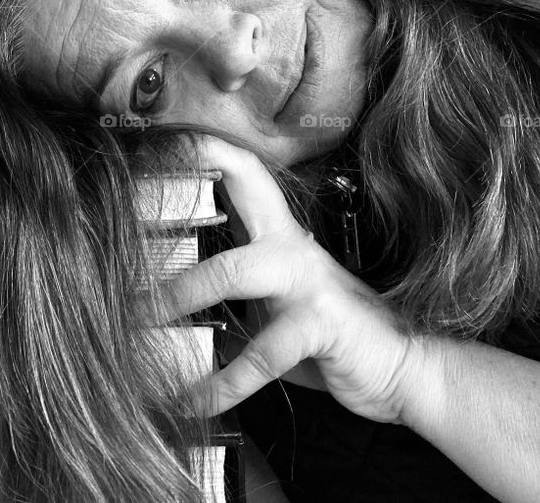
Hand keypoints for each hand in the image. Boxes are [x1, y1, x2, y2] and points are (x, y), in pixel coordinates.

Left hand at [157, 136, 422, 424]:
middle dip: (187, 189)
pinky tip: (194, 401)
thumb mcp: (277, 300)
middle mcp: (291, 245)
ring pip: (231, 270)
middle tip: (133, 206)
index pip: (244, 170)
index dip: (205, 148)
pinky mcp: (321, 325)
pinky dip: (222, 383)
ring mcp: (307, 281)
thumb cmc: (330, 333)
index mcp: (280, 233)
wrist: (406, 367)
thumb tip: (164, 292)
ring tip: (137, 320)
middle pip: (242, 190)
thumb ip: (233, 286)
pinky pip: (261, 354)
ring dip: (178, 295)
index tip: (161, 139)